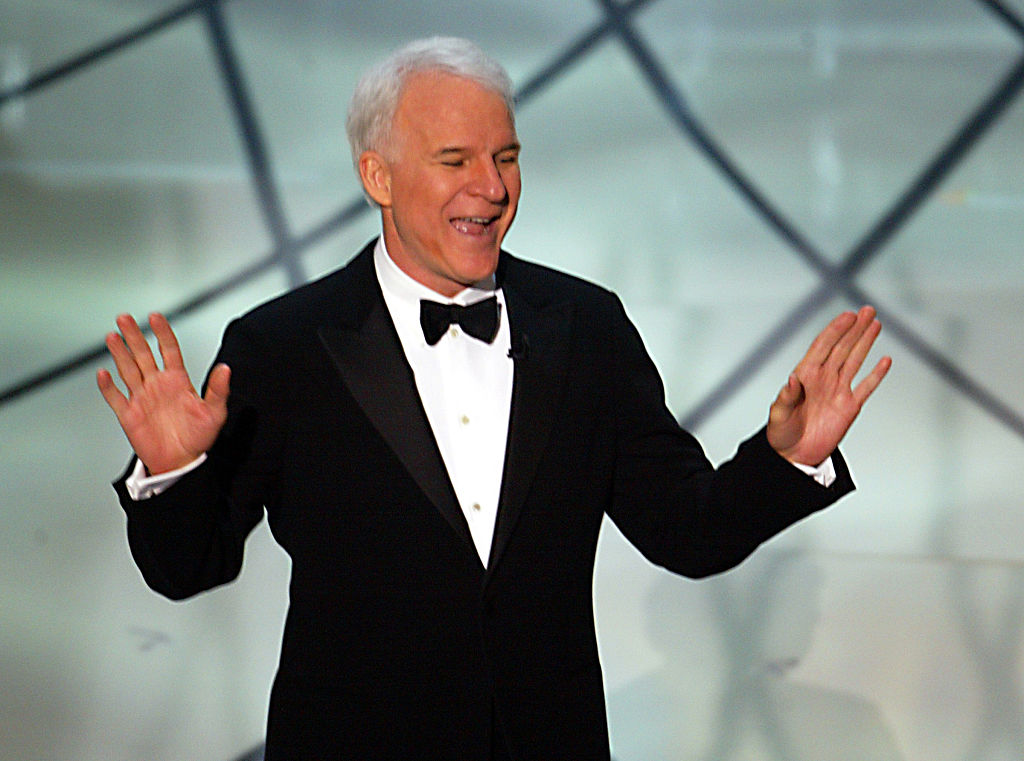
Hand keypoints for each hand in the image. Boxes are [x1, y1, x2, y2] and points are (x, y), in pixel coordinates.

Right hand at [97, 312, 229, 473]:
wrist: (181, 462)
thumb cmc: (198, 438)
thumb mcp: (215, 413)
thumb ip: (218, 390)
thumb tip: (226, 369)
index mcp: (177, 381)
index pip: (168, 350)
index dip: (162, 332)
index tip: (155, 317)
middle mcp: (158, 385)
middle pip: (143, 354)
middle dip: (134, 335)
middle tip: (125, 318)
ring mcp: (142, 398)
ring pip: (128, 369)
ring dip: (120, 353)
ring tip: (112, 336)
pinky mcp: (129, 414)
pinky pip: (115, 397)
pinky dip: (108, 387)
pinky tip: (103, 374)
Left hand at [767, 306, 890, 466]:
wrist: (794, 455)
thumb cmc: (781, 433)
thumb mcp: (778, 415)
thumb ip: (785, 397)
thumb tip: (792, 379)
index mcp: (805, 376)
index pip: (822, 346)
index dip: (835, 330)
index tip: (847, 315)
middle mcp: (823, 379)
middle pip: (842, 347)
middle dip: (854, 328)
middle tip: (867, 311)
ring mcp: (837, 391)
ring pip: (854, 360)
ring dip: (865, 342)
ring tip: (875, 323)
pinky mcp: (849, 407)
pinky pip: (866, 387)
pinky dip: (876, 374)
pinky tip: (884, 360)